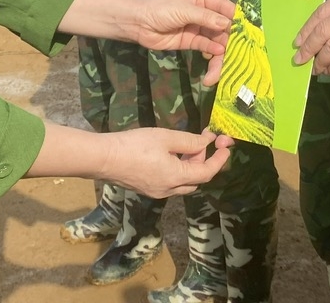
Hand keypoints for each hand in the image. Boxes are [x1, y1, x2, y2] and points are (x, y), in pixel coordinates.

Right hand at [102, 128, 233, 198]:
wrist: (104, 159)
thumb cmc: (135, 145)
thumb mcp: (165, 138)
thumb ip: (189, 142)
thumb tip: (206, 143)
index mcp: (176, 178)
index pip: (207, 173)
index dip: (219, 160)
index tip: (225, 146)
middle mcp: (169, 191)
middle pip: (196, 180)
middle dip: (203, 161)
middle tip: (201, 141)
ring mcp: (157, 192)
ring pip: (183, 183)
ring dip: (190, 166)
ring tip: (186, 146)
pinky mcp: (147, 190)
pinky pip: (171, 183)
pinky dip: (178, 171)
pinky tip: (170, 155)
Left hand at [132, 0, 235, 85]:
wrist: (138, 24)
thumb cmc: (160, 9)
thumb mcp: (184, 10)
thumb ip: (206, 18)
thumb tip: (227, 25)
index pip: (226, 8)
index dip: (237, 20)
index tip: (248, 34)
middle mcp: (204, 11)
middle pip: (223, 27)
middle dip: (230, 42)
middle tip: (235, 58)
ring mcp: (198, 27)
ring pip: (216, 40)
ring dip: (220, 55)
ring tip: (217, 71)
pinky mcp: (192, 41)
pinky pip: (207, 47)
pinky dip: (212, 54)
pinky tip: (212, 61)